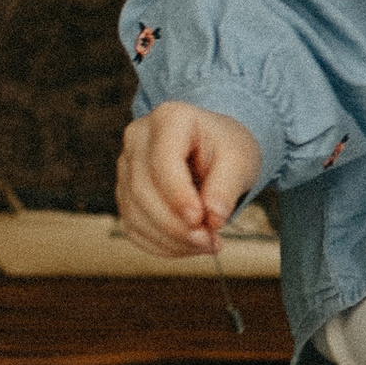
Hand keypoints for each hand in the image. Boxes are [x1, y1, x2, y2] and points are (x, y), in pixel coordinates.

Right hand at [117, 103, 263, 256]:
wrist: (213, 149)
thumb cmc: (226, 149)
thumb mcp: (240, 160)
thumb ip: (227, 186)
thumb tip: (213, 218)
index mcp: (169, 118)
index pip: (163, 160)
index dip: (178, 194)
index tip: (200, 220)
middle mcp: (138, 139)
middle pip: (143, 190)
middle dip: (176, 225)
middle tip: (209, 241)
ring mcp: (126, 167)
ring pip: (135, 213)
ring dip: (170, 240)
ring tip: (206, 244)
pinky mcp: (125, 194)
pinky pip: (134, 228)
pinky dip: (162, 245)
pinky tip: (189, 246)